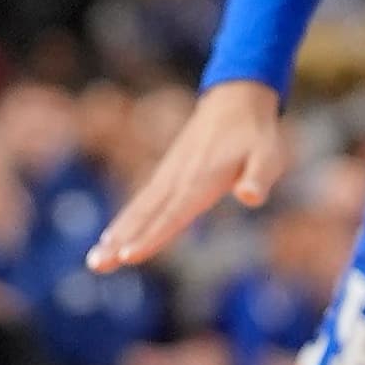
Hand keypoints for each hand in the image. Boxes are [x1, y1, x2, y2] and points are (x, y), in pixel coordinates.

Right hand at [90, 78, 286, 270]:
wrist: (234, 99)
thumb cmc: (256, 134)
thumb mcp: (268, 154)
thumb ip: (259, 177)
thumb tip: (251, 197)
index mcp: (202, 180)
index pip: (173, 214)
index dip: (151, 236)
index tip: (128, 256)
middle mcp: (178, 180)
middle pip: (145, 216)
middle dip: (120, 242)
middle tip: (97, 265)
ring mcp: (168, 176)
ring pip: (137, 210)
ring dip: (115, 235)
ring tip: (96, 261)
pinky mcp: (166, 175)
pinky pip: (141, 202)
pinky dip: (124, 221)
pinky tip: (110, 238)